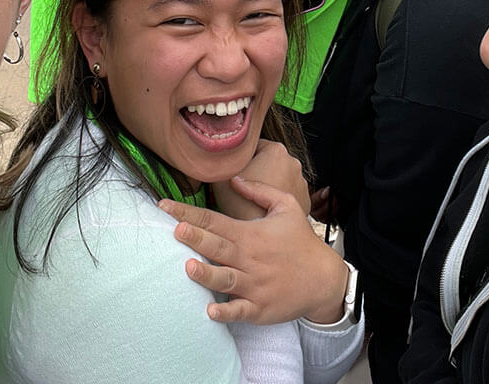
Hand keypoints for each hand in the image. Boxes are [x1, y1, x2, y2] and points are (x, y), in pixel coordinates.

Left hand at [159, 177, 348, 325]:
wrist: (324, 278)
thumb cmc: (301, 241)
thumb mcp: (287, 207)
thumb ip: (259, 191)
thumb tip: (233, 178)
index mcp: (250, 234)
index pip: (214, 220)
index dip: (188, 213)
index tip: (164, 206)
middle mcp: (249, 259)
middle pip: (217, 247)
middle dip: (196, 238)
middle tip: (175, 230)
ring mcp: (254, 285)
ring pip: (226, 279)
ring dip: (207, 274)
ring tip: (189, 268)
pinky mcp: (260, 307)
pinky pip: (240, 310)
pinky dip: (226, 311)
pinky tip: (211, 311)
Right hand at [211, 139, 307, 219]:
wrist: (262, 240)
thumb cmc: (241, 206)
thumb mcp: (219, 178)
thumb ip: (215, 163)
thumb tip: (208, 156)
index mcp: (276, 150)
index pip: (251, 145)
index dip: (237, 157)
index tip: (229, 169)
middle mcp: (293, 163)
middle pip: (266, 161)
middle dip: (253, 171)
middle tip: (236, 185)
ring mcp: (300, 183)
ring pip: (276, 178)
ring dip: (265, 184)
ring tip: (248, 198)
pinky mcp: (304, 201)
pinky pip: (284, 194)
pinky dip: (274, 199)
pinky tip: (260, 207)